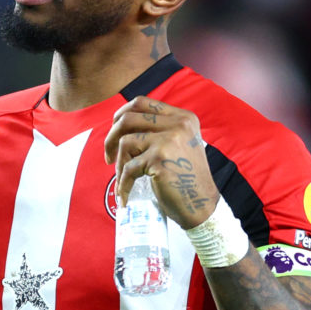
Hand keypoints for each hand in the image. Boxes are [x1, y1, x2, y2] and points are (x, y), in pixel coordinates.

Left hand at [104, 96, 219, 229]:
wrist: (202, 206)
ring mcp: (169, 140)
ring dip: (118, 164)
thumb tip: (120, 125)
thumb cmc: (185, 179)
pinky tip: (124, 196)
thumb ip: (159, 131)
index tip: (114, 131)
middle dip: (111, 138)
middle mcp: (178, 124)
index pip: (142, 103)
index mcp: (182, 117)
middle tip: (109, 157)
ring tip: (122, 179)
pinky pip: (128, 168)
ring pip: (125, 142)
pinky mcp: (159, 159)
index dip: (121, 114)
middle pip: (128, 119)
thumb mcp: (180, 144)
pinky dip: (123, 184)